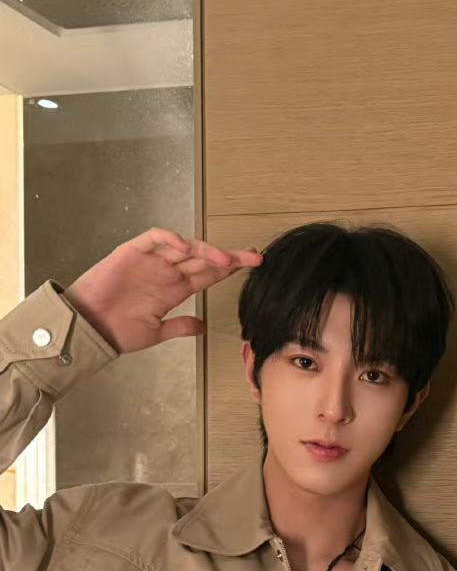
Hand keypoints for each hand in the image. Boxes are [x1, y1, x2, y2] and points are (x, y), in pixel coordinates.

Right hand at [64, 228, 261, 353]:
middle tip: (254, 257)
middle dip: (229, 257)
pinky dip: (172, 239)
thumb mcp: (156, 332)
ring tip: (226, 260)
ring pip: (185, 247)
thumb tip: (203, 328)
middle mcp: (166, 272)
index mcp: (174, 290)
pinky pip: (155, 238)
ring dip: (206, 250)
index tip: (253, 266)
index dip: (229, 269)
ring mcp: (151, 261)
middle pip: (203, 258)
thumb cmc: (117, 331)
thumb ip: (181, 327)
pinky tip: (187, 247)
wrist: (89, 329)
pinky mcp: (132, 252)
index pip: (208, 275)